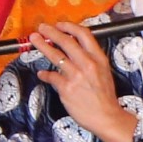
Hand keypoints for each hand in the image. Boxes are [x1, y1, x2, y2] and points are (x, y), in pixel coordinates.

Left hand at [29, 22, 137, 141]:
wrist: (107, 117)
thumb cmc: (105, 97)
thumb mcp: (104, 72)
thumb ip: (91, 59)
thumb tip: (74, 48)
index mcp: (99, 58)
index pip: (83, 34)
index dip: (69, 27)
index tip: (59, 24)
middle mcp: (87, 64)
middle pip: (66, 42)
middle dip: (51, 32)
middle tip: (42, 28)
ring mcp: (76, 76)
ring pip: (55, 55)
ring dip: (42, 46)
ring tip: (35, 40)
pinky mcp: (66, 88)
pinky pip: (51, 76)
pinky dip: (44, 74)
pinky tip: (42, 74)